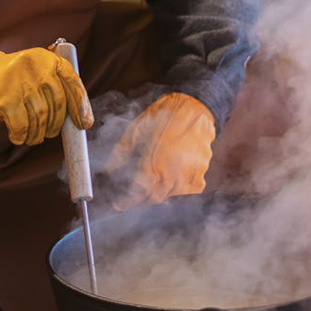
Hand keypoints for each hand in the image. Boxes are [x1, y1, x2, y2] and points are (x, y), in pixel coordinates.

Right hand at [0, 41, 92, 144]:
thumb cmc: (7, 80)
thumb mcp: (32, 72)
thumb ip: (52, 85)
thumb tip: (77, 117)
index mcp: (46, 59)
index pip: (73, 83)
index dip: (81, 106)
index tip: (84, 124)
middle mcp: (36, 68)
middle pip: (57, 105)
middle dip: (56, 124)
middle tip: (49, 132)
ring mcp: (20, 83)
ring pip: (41, 118)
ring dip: (38, 133)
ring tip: (32, 135)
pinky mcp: (5, 100)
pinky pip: (22, 126)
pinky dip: (22, 135)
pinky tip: (18, 135)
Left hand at [106, 93, 215, 210]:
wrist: (195, 106)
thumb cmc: (164, 116)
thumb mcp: (135, 131)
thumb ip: (120, 154)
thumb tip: (110, 169)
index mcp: (154, 166)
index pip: (137, 196)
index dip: (126, 203)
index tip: (118, 205)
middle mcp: (173, 175)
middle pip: (154, 199)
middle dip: (141, 200)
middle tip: (133, 196)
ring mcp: (189, 176)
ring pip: (171, 196)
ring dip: (159, 194)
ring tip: (151, 184)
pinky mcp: (201, 173)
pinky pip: (188, 190)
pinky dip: (178, 189)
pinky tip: (170, 178)